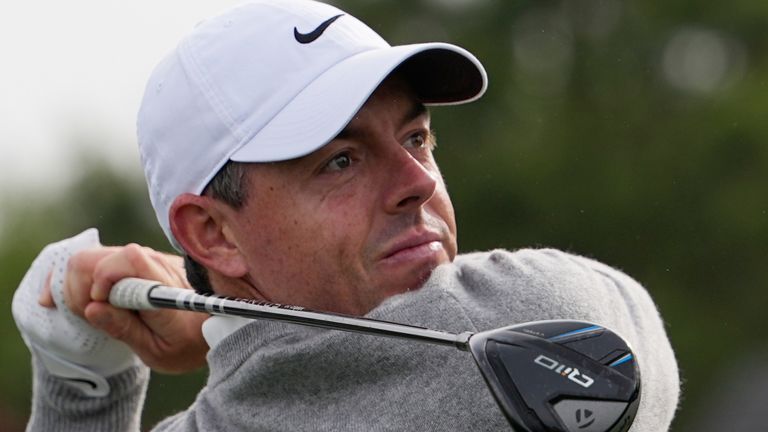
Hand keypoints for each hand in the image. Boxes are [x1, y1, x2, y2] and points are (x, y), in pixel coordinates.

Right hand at [40, 236, 208, 373]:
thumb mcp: (158, 350)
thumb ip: (125, 329)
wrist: (219, 326)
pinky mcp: (138, 262)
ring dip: (82, 284)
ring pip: (95, 257)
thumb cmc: (189, 344)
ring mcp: (145, 259)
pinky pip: (102, 261)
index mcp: (163, 287)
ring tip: (94, 311)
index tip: (97, 308)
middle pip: (98, 257)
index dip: (103, 280)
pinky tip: (91, 301)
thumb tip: (91, 308)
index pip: (128, 259)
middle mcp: (154, 264)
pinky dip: (87, 280)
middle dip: (80, 285)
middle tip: (88, 314)